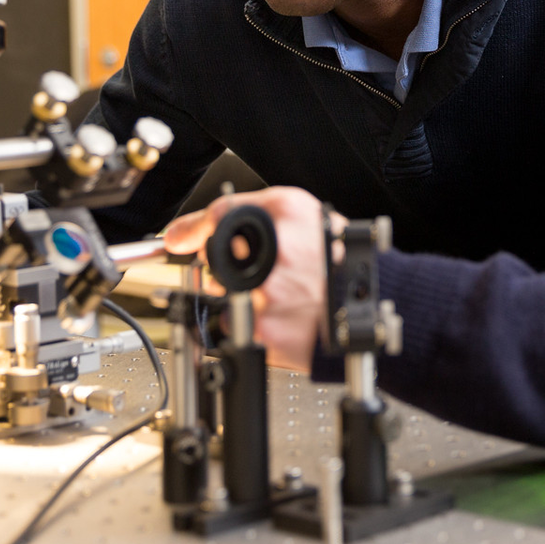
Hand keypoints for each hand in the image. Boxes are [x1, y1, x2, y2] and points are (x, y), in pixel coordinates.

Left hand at [165, 186, 335, 371]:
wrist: (366, 299)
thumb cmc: (335, 254)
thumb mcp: (295, 209)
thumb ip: (235, 210)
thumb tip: (178, 236)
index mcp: (278, 222)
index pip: (215, 219)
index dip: (198, 230)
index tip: (186, 239)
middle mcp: (270, 259)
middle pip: (214, 262)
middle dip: (227, 267)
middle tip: (262, 269)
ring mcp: (267, 299)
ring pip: (224, 296)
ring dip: (240, 296)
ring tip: (280, 292)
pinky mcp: (266, 333)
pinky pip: (238, 326)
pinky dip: (254, 322)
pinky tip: (282, 313)